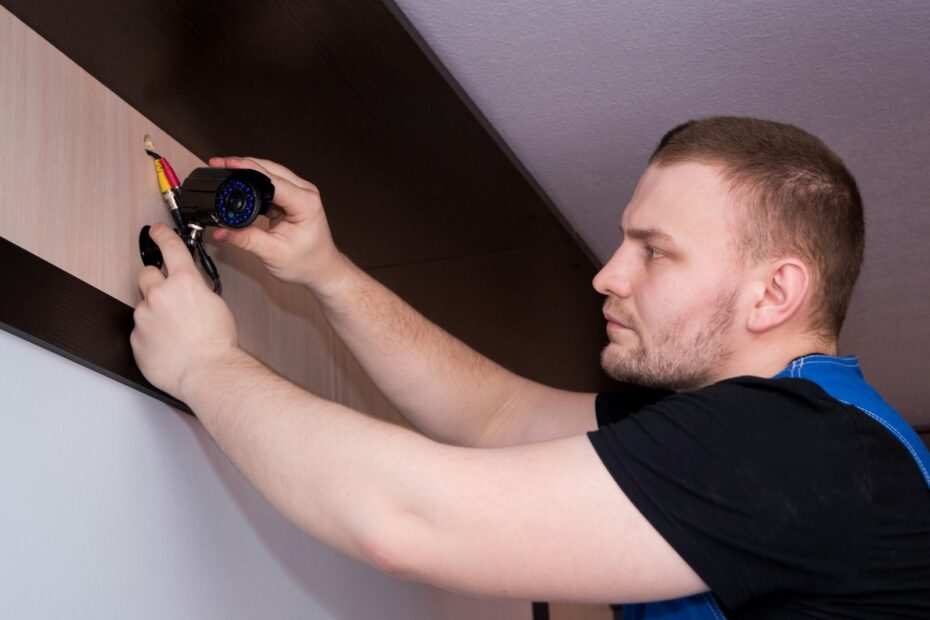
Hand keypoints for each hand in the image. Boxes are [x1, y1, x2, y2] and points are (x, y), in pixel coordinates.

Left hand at [131, 223, 239, 399]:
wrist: (207, 372)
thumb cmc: (217, 343)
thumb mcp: (215, 303)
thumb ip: (196, 289)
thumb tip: (187, 286)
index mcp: (184, 282)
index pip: (170, 247)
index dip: (162, 235)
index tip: (156, 231)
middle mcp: (160, 294)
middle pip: (147, 274)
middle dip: (155, 281)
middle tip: (168, 296)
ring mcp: (144, 316)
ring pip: (144, 305)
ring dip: (155, 312)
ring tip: (174, 331)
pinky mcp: (136, 337)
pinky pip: (140, 329)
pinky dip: (151, 334)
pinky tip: (168, 344)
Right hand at [208, 156, 346, 292]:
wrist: (321, 269)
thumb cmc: (307, 263)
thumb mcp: (273, 253)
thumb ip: (245, 240)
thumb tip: (222, 231)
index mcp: (305, 203)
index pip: (272, 180)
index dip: (247, 169)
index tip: (227, 164)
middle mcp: (305, 193)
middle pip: (270, 169)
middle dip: (243, 165)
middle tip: (219, 164)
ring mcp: (299, 193)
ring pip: (270, 173)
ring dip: (248, 172)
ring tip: (225, 172)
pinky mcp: (292, 198)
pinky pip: (270, 184)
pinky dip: (254, 184)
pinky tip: (240, 186)